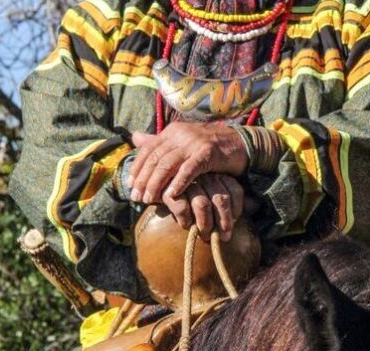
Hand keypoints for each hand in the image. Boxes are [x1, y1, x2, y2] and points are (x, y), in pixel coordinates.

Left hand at [128, 122, 247, 204]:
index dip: (137, 167)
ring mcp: (194, 143)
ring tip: (150, 199)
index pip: (148, 149)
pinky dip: (178, 183)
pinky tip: (171, 195)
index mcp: (172, 131)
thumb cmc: (208, 148)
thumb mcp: (181, 142)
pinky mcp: (207, 153)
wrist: (238, 143)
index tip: (130, 185)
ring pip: (168, 164)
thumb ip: (159, 142)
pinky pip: (189, 170)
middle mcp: (180, 134)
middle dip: (144, 179)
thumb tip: (135, 137)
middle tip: (137, 197)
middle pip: (155, 158)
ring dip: (156, 183)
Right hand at [161, 173, 244, 240]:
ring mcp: (187, 181)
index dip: (237, 210)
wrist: (156, 183)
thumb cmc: (190, 192)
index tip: (233, 225)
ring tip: (204, 236)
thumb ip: (232, 197)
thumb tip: (256, 204)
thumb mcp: (212, 192)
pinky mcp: (168, 190)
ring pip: (202, 205)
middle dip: (224, 222)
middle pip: (221, 199)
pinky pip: (182, 207)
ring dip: (205, 224)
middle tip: (222, 238)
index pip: (235, 190)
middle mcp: (204, 175)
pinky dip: (185, 220)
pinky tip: (185, 225)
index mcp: (217, 173)